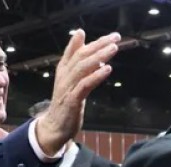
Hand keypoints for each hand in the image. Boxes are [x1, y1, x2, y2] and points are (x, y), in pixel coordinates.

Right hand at [36, 30, 120, 155]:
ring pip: (82, 67)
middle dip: (99, 45)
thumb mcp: (72, 82)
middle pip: (81, 56)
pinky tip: (107, 69)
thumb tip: (83, 46)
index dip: (93, 41)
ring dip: (99, 56)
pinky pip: (84, 85)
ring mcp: (67, 88)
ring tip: (114, 49)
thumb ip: (77, 64)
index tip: (110, 35)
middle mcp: (64, 76)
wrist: (54, 127)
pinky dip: (95, 76)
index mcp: (64, 70)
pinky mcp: (72, 100)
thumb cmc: (65, 103)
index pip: (76, 51)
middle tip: (116, 38)